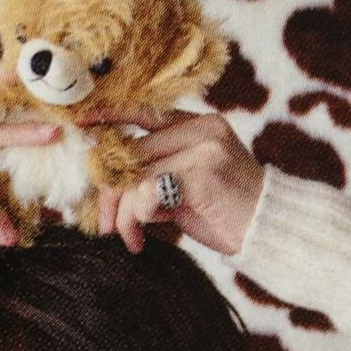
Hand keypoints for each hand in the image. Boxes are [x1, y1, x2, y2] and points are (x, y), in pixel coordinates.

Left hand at [77, 106, 263, 255]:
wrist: (267, 231)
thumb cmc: (225, 213)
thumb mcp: (186, 187)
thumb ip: (155, 175)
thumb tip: (108, 183)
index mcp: (199, 124)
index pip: (144, 112)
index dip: (110, 116)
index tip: (82, 123)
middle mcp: (201, 128)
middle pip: (131, 150)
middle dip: (110, 192)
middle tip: (105, 225)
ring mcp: (204, 148)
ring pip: (136, 173)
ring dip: (123, 213)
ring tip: (129, 238)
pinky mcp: (203, 173)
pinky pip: (148, 191)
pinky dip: (137, 217)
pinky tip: (142, 238)